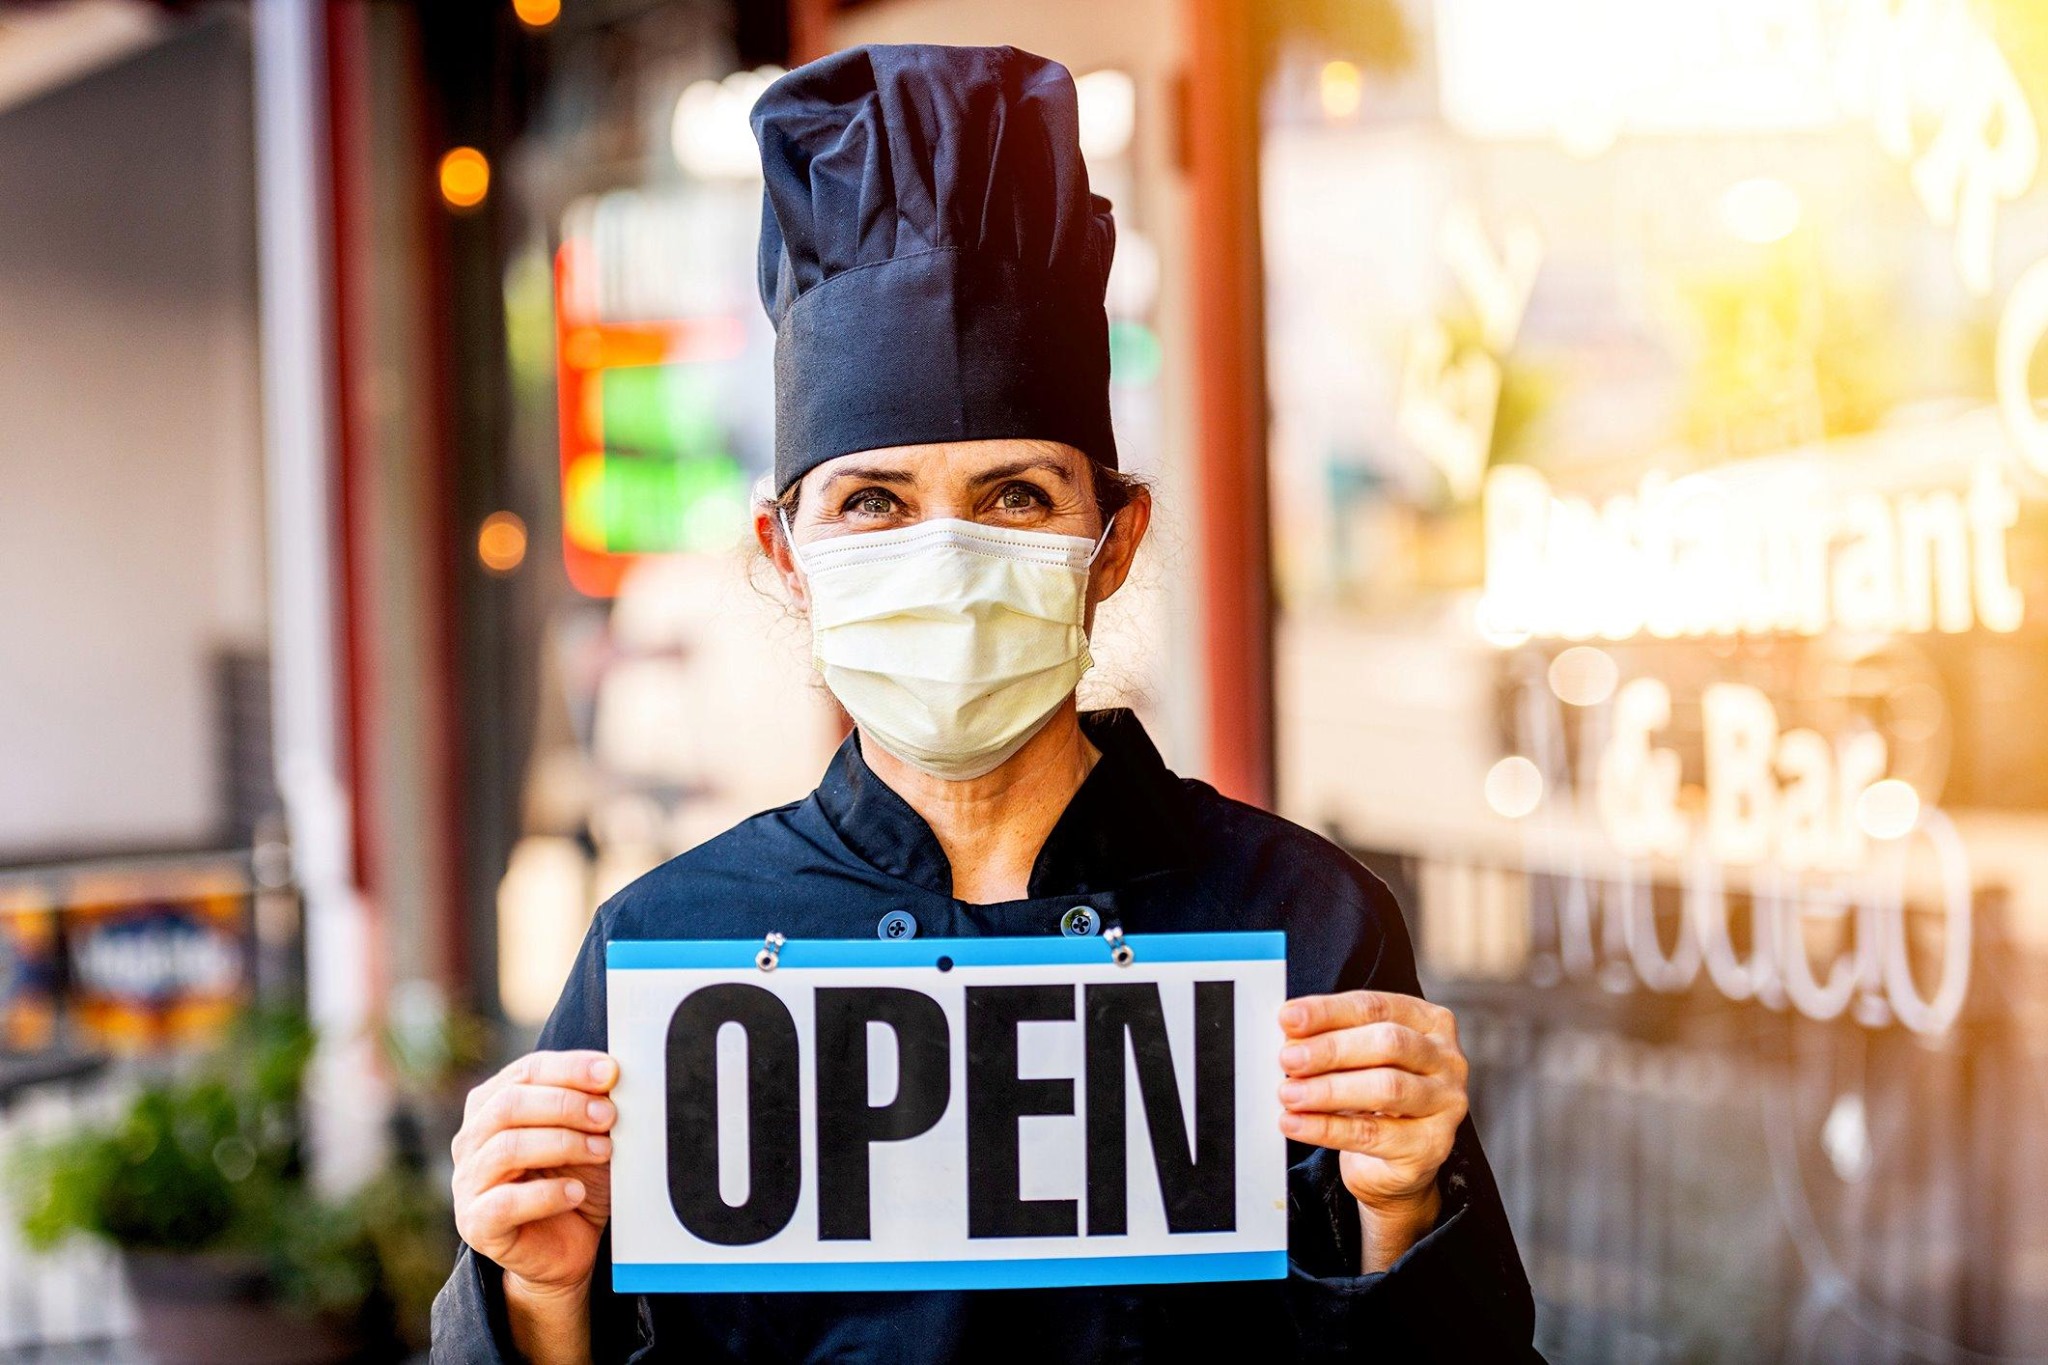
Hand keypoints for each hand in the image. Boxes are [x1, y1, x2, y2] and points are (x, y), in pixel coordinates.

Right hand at [451, 1050, 617, 1297]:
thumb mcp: (589, 1136)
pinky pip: (505, 1202)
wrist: (569, 1246)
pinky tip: (577, 1192)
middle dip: (566, 1105)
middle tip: (609, 1116)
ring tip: (603, 1150)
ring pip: (506, 1148)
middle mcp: (472, 1139)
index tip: (611, 1072)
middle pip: (509, 1105)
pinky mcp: (477, 1224)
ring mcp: (468, 1182)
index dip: (569, 1068)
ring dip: (563, 1144)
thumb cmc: (575, 1179)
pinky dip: (547, 1194)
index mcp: (493, 1104)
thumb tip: (612, 1077)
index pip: (525, 1072)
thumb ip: (592, 1104)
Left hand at [1276, 991, 1467, 1262]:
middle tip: (1288, 1058)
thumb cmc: (1373, 1095)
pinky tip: (1296, 1124)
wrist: (1393, 1161)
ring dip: (1328, 1090)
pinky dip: (1326, 1128)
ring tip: (1289, 1094)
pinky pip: (1372, 1135)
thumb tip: (1290, 1031)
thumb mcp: (1356, 1058)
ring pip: (1385, 1089)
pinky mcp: (1430, 1146)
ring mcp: (1445, 1104)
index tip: (1289, 1017)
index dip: (1329, 1011)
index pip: (1376, 1007)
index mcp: (1429, 1023)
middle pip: (1388, 1043)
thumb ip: (1331, 1038)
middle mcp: (1446, 1060)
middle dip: (1331, 1049)